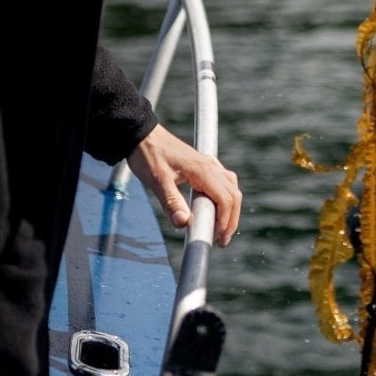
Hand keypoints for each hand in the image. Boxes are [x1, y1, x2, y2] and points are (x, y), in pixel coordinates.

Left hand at [125, 124, 243, 243]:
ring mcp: (209, 164)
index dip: (225, 222)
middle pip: (234, 195)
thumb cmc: (148, 155)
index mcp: (203, 171)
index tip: (217, 239)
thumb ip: (171, 203)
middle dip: (231, 219)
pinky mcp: (203, 165)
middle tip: (221, 240)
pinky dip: (224, 198)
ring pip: (231, 188)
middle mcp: (211, 166)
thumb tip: (184, 224)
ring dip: (230, 209)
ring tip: (219, 227)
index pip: (226, 200)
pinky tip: (213, 207)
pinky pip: (223, 182)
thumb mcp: (157, 181)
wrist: (141, 135)